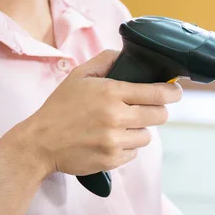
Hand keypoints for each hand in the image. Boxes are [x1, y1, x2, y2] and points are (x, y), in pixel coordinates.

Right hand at [1, 50, 182, 176]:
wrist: (39, 143)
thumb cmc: (60, 108)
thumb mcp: (79, 75)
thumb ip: (105, 60)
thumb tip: (127, 54)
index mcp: (111, 93)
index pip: (157, 93)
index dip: (172, 92)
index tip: (176, 91)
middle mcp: (116, 117)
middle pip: (160, 115)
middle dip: (157, 111)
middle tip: (146, 109)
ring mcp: (115, 141)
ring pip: (147, 136)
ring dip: (139, 130)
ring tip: (120, 126)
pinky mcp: (112, 160)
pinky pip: (134, 153)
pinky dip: (126, 147)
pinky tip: (109, 140)